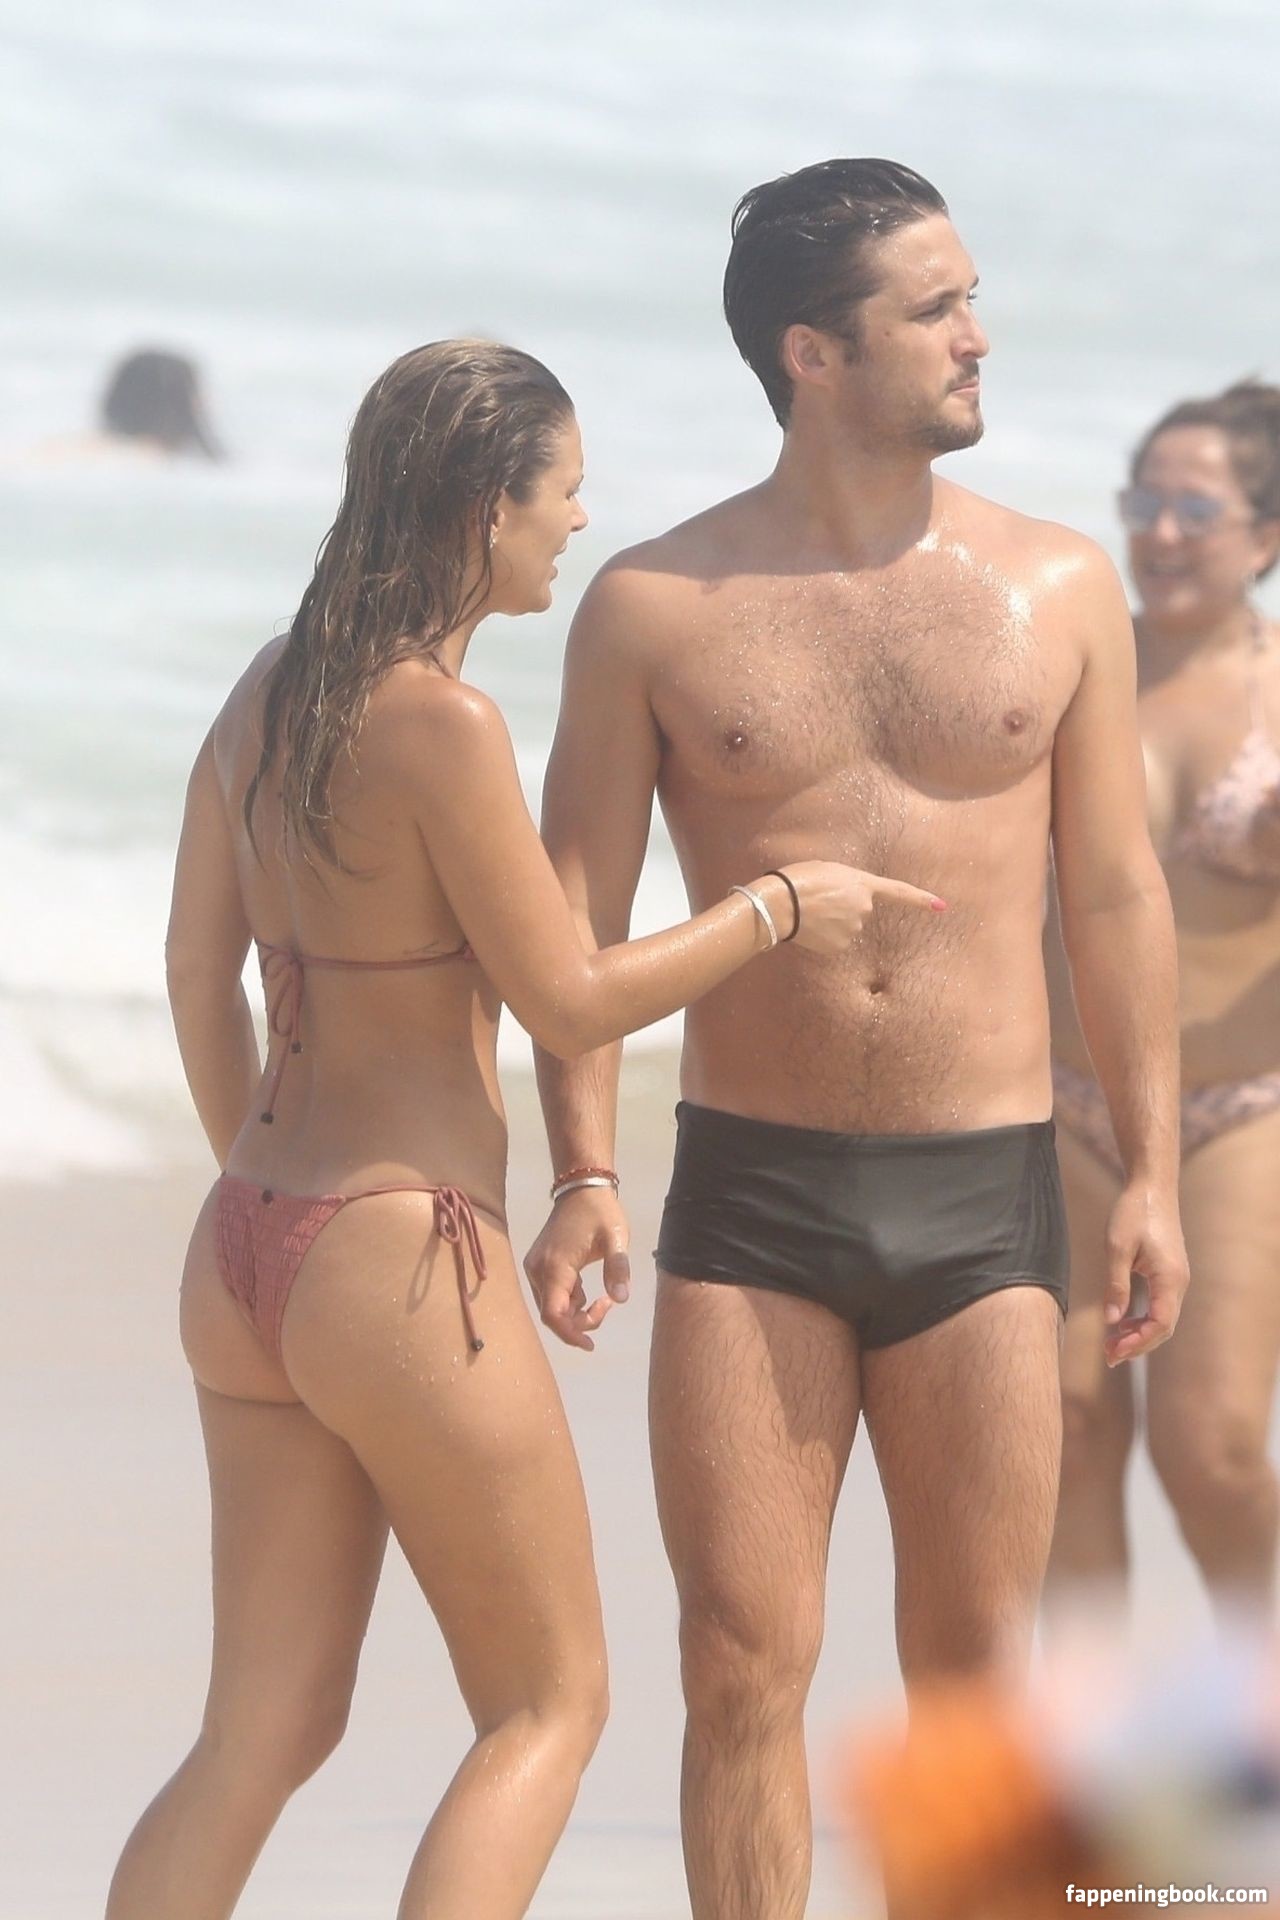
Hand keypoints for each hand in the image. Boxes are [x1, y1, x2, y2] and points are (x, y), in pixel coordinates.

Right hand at [523, 1186, 631, 1351]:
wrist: (581, 1188)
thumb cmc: (600, 1212)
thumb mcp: (615, 1238)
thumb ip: (618, 1268)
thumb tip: (621, 1299)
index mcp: (555, 1266)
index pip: (553, 1314)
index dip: (570, 1334)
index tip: (591, 1344)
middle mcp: (538, 1270)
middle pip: (552, 1314)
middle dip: (578, 1323)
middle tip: (606, 1308)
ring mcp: (535, 1267)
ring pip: (551, 1306)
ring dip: (574, 1312)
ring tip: (602, 1299)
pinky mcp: (538, 1265)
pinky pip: (551, 1294)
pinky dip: (569, 1301)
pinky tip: (587, 1290)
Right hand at [775, 861, 946, 955]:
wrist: (780, 904)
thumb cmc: (799, 880)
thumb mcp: (827, 870)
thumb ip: (845, 883)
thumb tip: (845, 901)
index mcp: (862, 884)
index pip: (899, 892)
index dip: (921, 899)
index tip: (941, 906)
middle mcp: (863, 908)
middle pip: (859, 910)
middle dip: (842, 907)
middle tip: (816, 899)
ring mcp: (853, 929)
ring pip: (846, 927)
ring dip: (831, 922)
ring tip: (808, 911)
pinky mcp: (839, 947)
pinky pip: (834, 941)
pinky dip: (823, 936)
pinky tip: (808, 928)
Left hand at [1102, 1182, 1188, 1364]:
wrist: (1152, 1187)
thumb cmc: (1134, 1212)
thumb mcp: (1117, 1248)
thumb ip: (1115, 1285)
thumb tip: (1111, 1320)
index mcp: (1169, 1278)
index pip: (1160, 1324)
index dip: (1138, 1342)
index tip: (1114, 1351)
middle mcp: (1178, 1282)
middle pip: (1163, 1327)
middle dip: (1137, 1345)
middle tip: (1108, 1356)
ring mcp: (1176, 1279)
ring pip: (1162, 1319)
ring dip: (1139, 1334)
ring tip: (1111, 1343)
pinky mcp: (1169, 1274)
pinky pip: (1159, 1306)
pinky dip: (1142, 1319)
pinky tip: (1122, 1323)